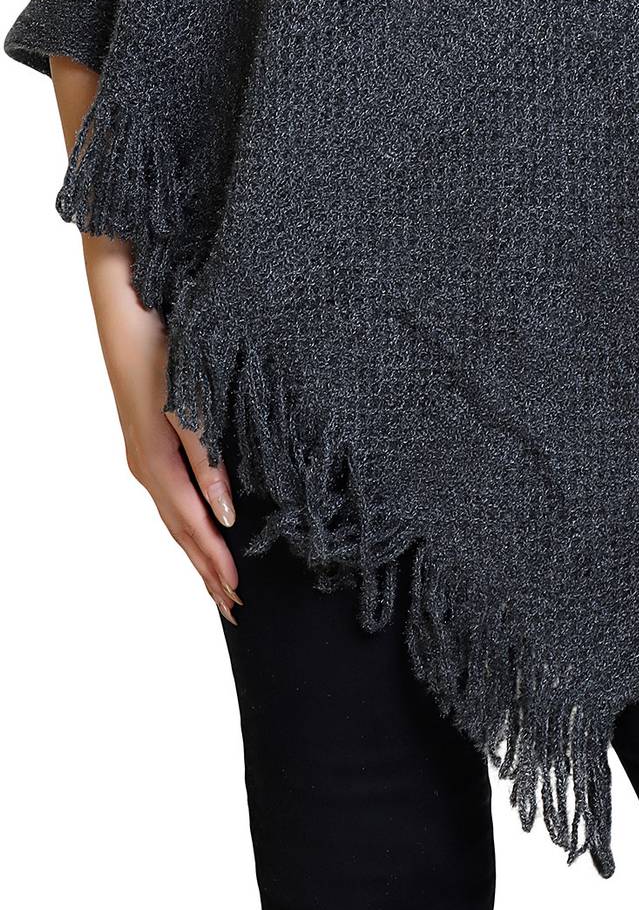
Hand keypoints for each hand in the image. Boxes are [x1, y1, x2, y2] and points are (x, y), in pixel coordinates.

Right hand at [86, 236, 243, 623]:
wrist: (128, 300)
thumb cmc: (162, 343)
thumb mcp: (188, 401)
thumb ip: (206, 457)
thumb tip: (227, 513)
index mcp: (156, 458)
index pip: (192, 525)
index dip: (215, 562)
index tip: (240, 597)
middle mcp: (147, 462)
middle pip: (181, 529)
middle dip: (206, 570)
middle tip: (234, 609)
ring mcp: (145, 451)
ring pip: (176, 514)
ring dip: (198, 549)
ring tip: (220, 583)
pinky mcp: (150, 435)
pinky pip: (173, 492)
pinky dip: (189, 520)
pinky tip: (203, 526)